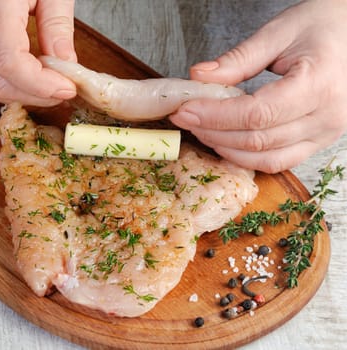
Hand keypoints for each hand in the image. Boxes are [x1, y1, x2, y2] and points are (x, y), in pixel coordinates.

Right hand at [0, 0, 76, 106]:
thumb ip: (58, 26)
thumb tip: (66, 65)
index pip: (10, 63)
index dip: (40, 85)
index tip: (67, 88)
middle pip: (0, 82)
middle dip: (37, 95)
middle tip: (66, 89)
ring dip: (25, 95)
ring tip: (53, 87)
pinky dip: (12, 87)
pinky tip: (35, 81)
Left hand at [169, 0, 346, 172]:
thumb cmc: (325, 25)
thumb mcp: (280, 32)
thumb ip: (238, 59)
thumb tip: (198, 77)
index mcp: (319, 84)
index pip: (256, 113)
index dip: (215, 116)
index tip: (186, 109)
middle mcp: (327, 116)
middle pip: (257, 139)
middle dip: (213, 132)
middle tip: (184, 118)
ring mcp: (326, 134)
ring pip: (266, 158)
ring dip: (225, 148)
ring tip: (200, 129)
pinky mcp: (319, 142)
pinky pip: (278, 162)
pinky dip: (247, 158)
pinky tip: (224, 143)